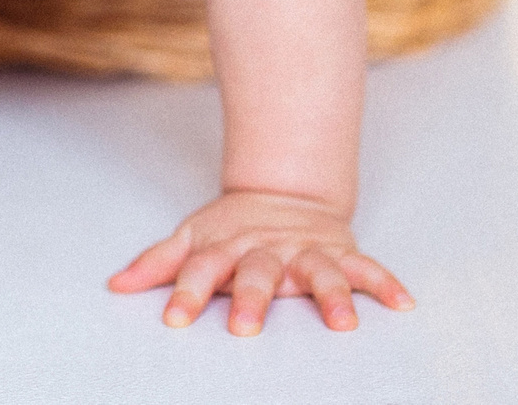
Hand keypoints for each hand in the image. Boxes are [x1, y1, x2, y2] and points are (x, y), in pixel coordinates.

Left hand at [108, 189, 412, 334]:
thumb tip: (114, 285)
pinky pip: (365, 267)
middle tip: (245, 327)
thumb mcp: (191, 238)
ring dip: (331, 295)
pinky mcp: (338, 251)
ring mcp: (305, 250)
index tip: (174, 319)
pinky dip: (384, 283)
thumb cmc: (232, 227)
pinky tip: (402, 303)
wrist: (284, 191)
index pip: (202, 269)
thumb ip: (158, 263)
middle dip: (252, 298)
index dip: (187, 293)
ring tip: (343, 324)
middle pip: (258, 273)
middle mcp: (267, 249)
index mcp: (227, 246)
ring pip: (318, 271)